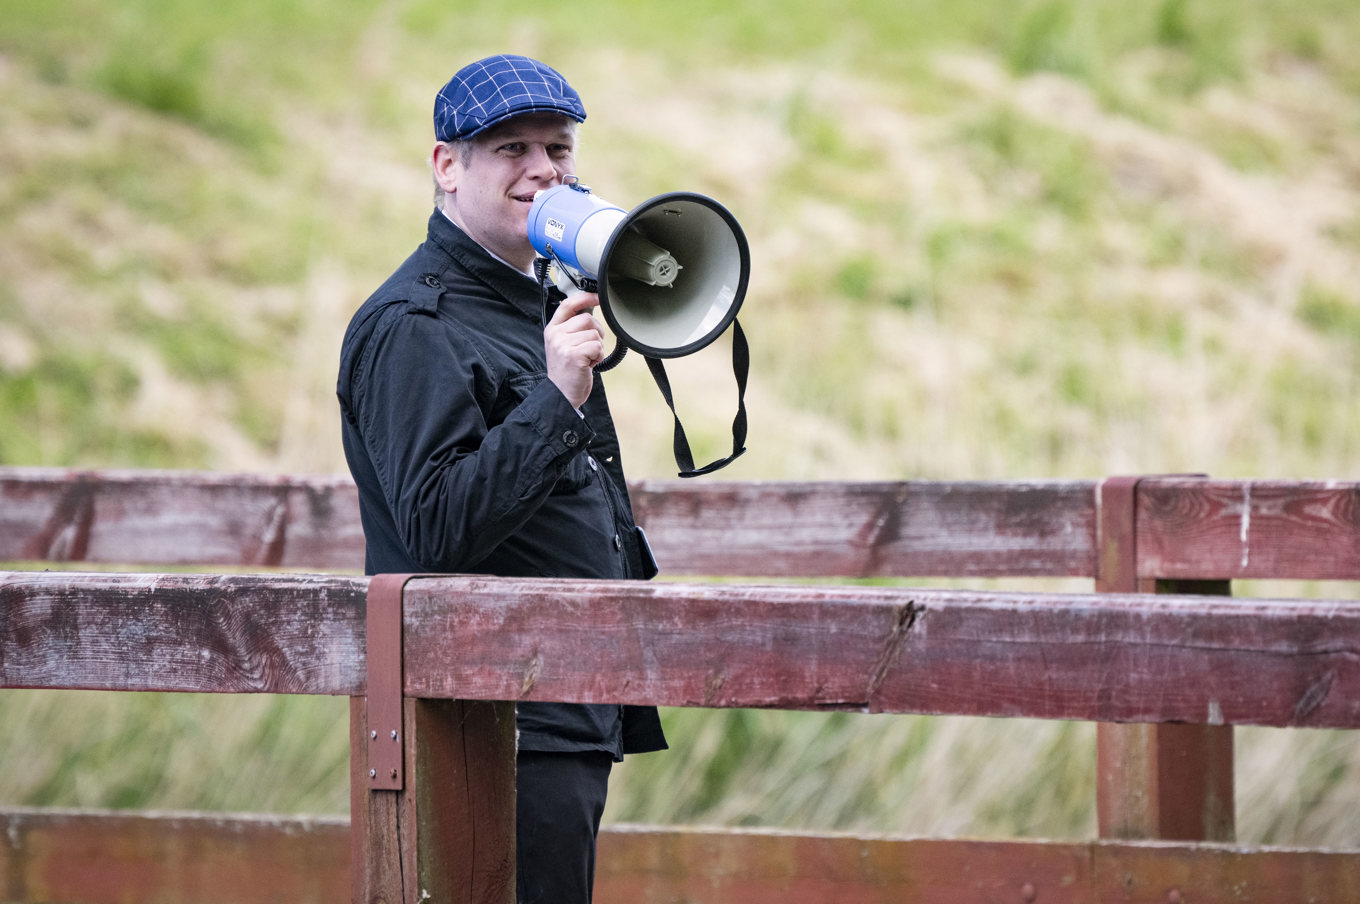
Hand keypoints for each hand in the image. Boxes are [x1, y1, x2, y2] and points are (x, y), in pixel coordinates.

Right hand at [545, 291, 603, 408]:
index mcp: (552, 329)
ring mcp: (563, 345)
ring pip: (595, 334)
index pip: (568, 304)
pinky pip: (598, 346)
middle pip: (588, 319)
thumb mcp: (563, 345)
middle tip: (589, 349)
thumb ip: (572, 328)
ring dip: (597, 348)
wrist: (561, 395)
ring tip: (587, 359)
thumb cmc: (567, 371)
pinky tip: (589, 365)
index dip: (586, 297)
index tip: (598, 297)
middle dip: (596, 333)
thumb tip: (591, 309)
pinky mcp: (574, 355)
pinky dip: (598, 356)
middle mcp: (555, 335)